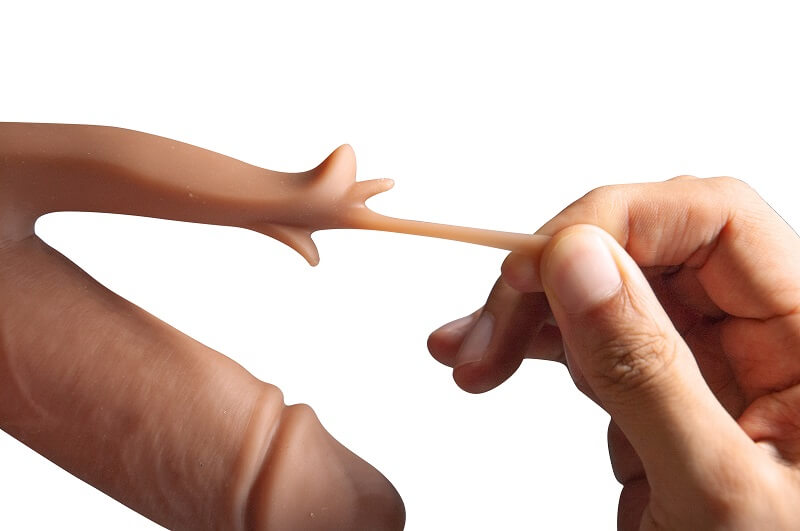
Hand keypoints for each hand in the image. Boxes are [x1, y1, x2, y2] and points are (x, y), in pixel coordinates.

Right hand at [428, 177, 799, 528]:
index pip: (714, 218)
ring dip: (525, 313)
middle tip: (485, 329)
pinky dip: (530, 345)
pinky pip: (589, 340)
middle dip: (552, 275)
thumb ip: (647, 371)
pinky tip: (486, 363)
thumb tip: (577, 259)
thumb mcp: (715, 493)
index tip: (540, 268)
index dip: (620, 219)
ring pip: (602, 289)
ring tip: (465, 356)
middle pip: (643, 246)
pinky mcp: (659, 387)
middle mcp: (756, 333)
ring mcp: (703, 358)